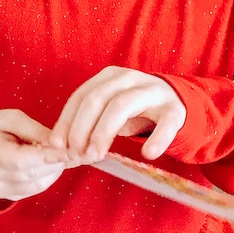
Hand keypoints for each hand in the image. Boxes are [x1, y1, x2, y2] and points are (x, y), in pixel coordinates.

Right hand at [0, 109, 69, 200]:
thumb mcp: (13, 118)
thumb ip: (36, 131)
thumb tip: (60, 144)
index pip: (20, 160)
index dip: (47, 157)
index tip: (68, 151)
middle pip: (31, 174)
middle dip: (55, 162)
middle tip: (71, 150)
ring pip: (36, 184)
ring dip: (54, 170)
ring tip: (60, 155)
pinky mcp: (6, 195)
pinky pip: (34, 190)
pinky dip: (47, 177)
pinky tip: (50, 165)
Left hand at [48, 67, 186, 162]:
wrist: (177, 103)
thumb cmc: (135, 109)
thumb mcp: (110, 108)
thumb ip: (88, 121)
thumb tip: (59, 145)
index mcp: (109, 77)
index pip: (81, 96)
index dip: (66, 121)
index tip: (56, 145)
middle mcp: (129, 78)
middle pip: (97, 99)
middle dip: (81, 129)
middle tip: (75, 154)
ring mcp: (153, 92)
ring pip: (122, 106)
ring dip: (104, 133)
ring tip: (96, 156)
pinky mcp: (174, 109)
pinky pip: (165, 123)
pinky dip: (157, 139)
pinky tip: (148, 153)